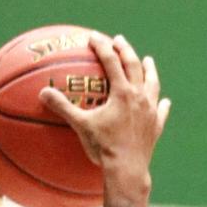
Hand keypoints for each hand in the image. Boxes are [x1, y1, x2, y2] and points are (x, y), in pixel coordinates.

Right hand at [39, 33, 168, 198]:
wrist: (127, 169)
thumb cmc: (103, 147)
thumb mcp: (80, 125)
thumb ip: (62, 107)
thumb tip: (43, 92)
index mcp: (122, 92)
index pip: (111, 62)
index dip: (102, 47)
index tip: (94, 36)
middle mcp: (139, 97)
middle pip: (134, 66)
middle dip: (125, 50)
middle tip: (119, 40)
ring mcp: (150, 111)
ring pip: (152, 83)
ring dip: (149, 70)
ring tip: (148, 60)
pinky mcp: (156, 126)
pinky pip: (161, 111)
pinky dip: (161, 104)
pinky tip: (163, 101)